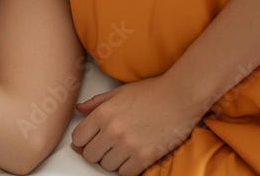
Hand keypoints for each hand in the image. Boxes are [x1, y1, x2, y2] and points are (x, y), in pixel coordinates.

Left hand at [71, 74, 207, 174]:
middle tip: (109, 145)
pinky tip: (134, 156)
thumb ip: (97, 102)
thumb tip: (80, 110)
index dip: (83, 141)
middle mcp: (113, 131)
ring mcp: (128, 145)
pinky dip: (127, 168)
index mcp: (104, 113)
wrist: (181, 96)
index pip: (78, 138)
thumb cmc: (153, 92)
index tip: (90, 140)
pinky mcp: (144, 157)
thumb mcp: (121, 92)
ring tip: (124, 148)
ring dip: (113, 160)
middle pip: (90, 155)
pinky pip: (125, 173)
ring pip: (106, 166)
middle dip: (97, 151)